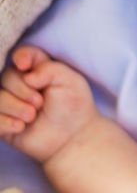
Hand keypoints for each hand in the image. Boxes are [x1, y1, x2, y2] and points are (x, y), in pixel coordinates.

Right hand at [0, 46, 97, 161]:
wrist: (72, 137)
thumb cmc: (73, 106)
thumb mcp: (71, 81)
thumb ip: (50, 70)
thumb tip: (27, 75)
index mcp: (37, 69)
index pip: (22, 55)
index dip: (20, 57)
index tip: (25, 66)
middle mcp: (21, 83)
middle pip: (6, 76)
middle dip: (22, 89)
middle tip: (39, 102)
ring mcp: (11, 103)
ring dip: (15, 107)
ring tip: (33, 116)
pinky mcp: (4, 122)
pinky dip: (5, 122)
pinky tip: (21, 127)